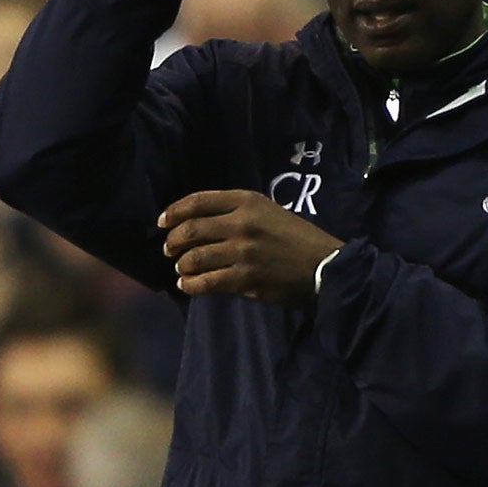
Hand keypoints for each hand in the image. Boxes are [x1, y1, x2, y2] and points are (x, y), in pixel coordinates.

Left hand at [159, 189, 342, 301]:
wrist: (324, 265)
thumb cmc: (296, 237)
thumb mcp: (268, 211)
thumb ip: (236, 212)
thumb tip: (197, 223)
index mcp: (247, 201)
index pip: (198, 201)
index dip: (174, 212)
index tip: (162, 222)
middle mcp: (242, 222)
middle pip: (191, 229)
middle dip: (172, 241)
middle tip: (169, 250)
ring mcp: (243, 251)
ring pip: (194, 258)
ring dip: (182, 265)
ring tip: (182, 269)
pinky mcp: (246, 277)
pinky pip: (207, 282)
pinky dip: (192, 285)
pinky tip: (188, 285)